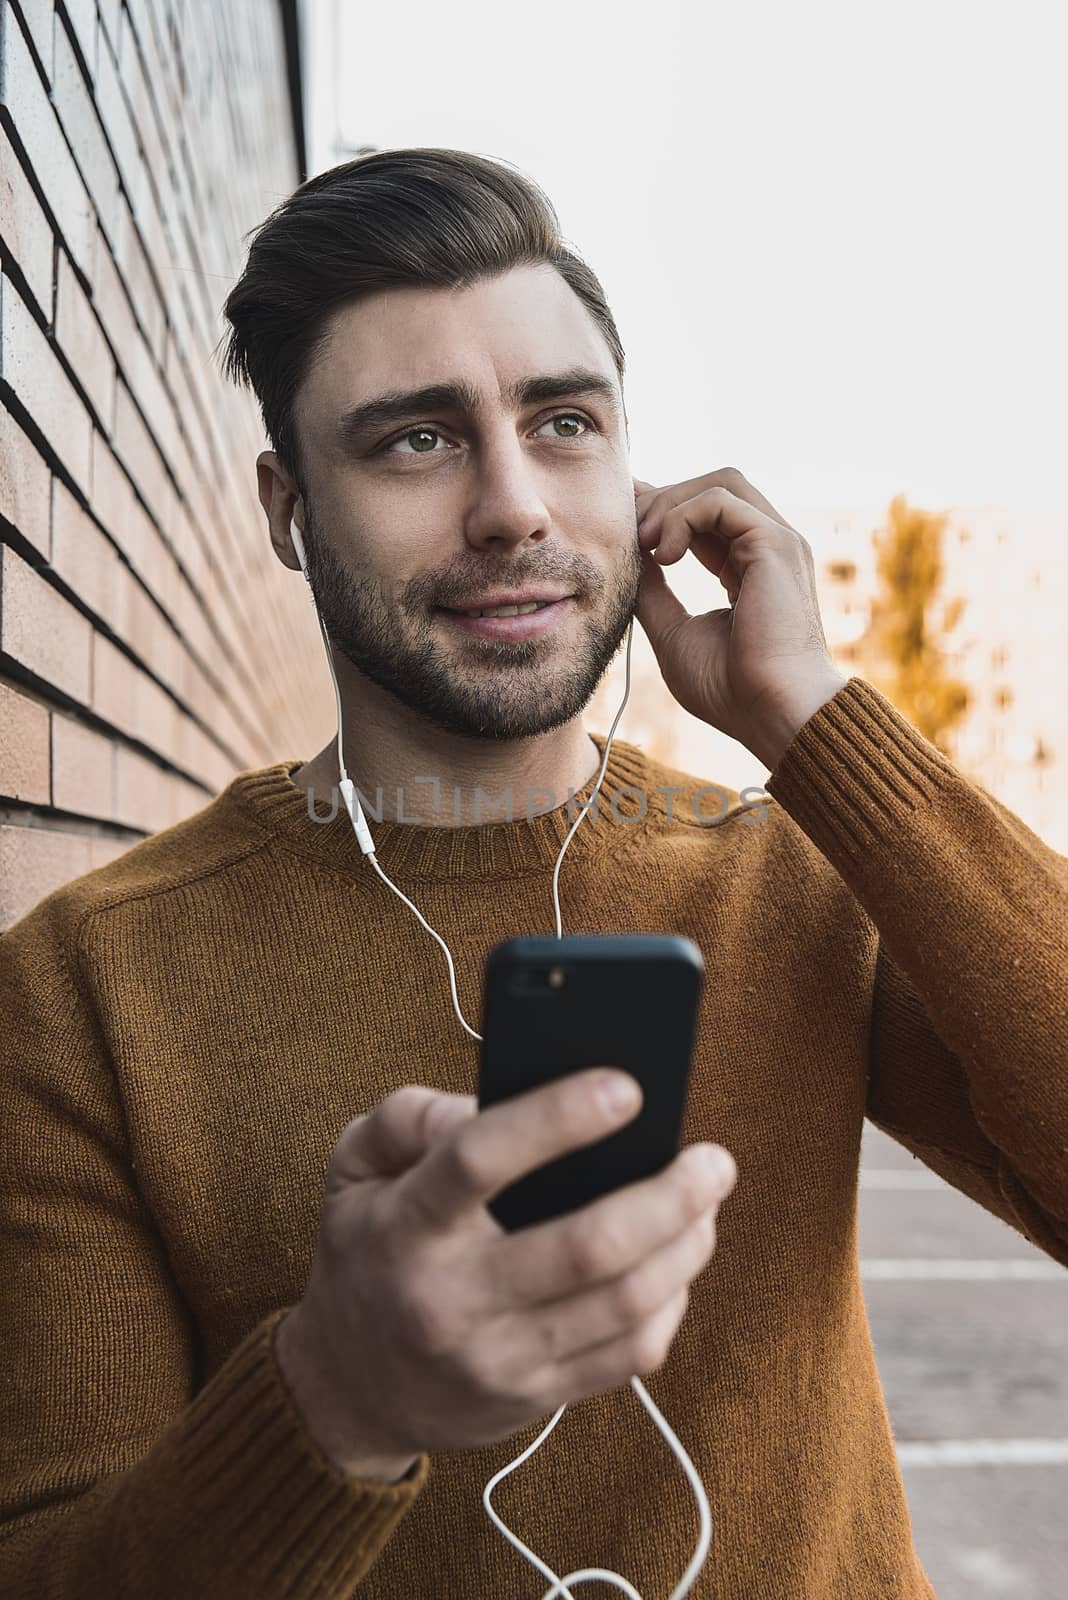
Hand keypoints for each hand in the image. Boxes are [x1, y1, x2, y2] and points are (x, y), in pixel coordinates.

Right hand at [276, 1069, 735, 1479]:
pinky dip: (672, 1302)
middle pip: (585, 1245)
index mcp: (406, 1226)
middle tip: (712, 1158)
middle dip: (667, 1196)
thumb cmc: (369, 1252)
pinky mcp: (534, 1397)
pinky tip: (680, 1262)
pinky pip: (628, 1355)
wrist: (350, 1389)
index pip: (481, 1160)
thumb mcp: (354, 1170)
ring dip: (685, 1246)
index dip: (559, 1118)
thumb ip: (408, 1117)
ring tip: (707, 1201)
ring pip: (623, 1302)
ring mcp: (497, 1357)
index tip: (628, 1087)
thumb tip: (489, 1097)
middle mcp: (451, 1298)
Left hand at [633, 467, 848, 767]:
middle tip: (628, 535)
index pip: (706, 515)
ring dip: (672, 504)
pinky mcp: (775, 543)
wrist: (773, 714)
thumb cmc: (731, 690)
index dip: (663, 507)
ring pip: (720, 483)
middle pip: (712, 488)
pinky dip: (683, 517)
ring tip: (646, 544)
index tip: (623, 515)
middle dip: (662, 501)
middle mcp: (768, 548)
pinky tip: (665, 556)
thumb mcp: (674, 632)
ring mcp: (777, 542)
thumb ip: (653, 591)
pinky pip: (720, 500)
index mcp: (749, 568)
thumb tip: (628, 556)